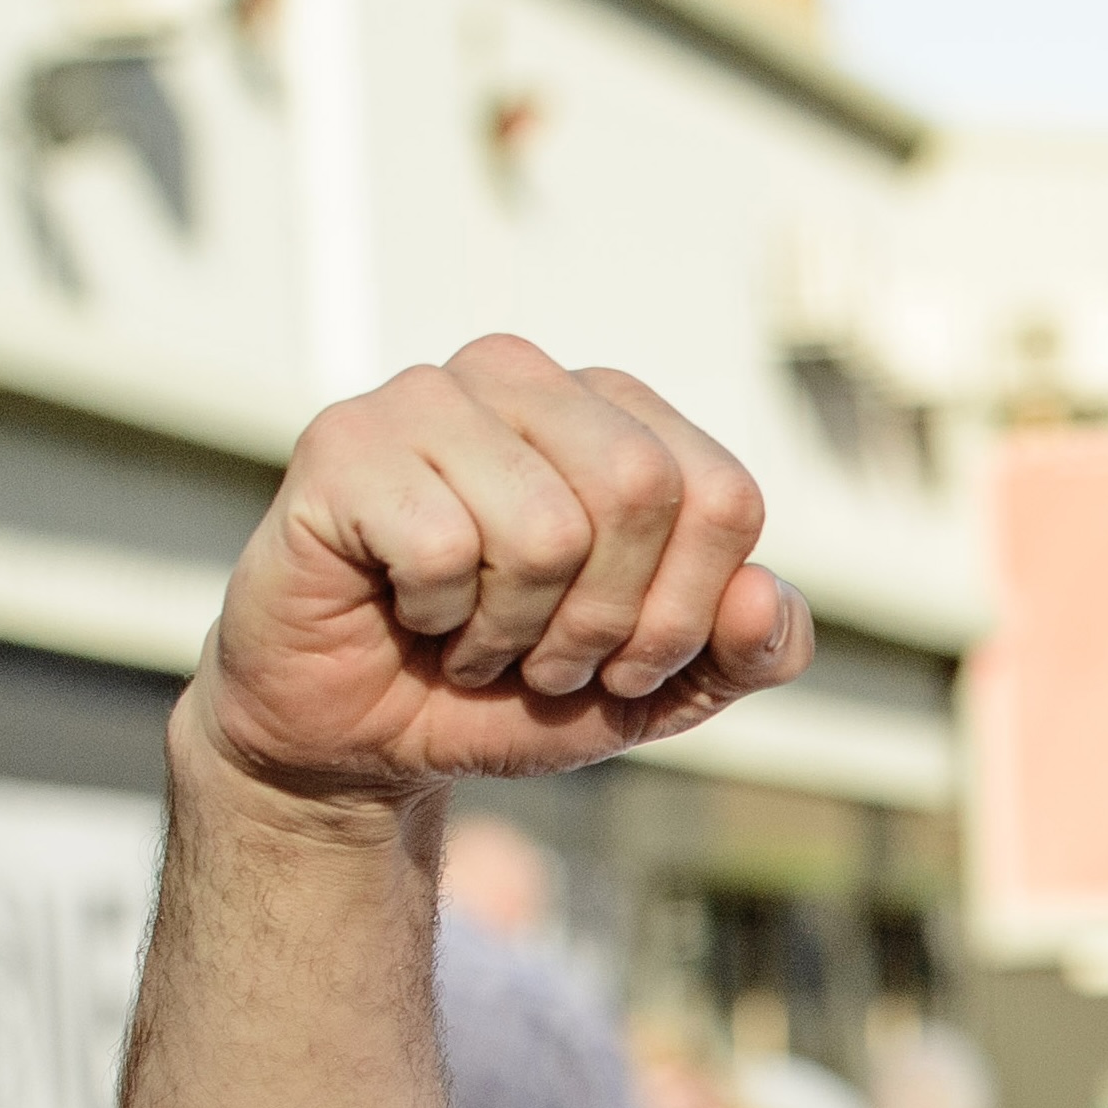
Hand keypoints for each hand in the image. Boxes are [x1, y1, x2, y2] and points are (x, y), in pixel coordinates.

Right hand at [197, 333, 806, 806]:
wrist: (365, 728)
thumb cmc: (519, 682)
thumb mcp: (664, 686)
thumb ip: (752, 650)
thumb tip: (764, 596)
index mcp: (620, 412)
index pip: (722, 496)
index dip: (688, 611)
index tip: (627, 660)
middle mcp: (527, 379)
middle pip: (640, 490)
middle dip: (606, 621)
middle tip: (548, 659)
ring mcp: (429, 397)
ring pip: (544, 528)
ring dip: (518, 629)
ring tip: (478, 636)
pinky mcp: (344, 442)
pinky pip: (442, 546)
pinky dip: (440, 616)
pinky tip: (413, 610)